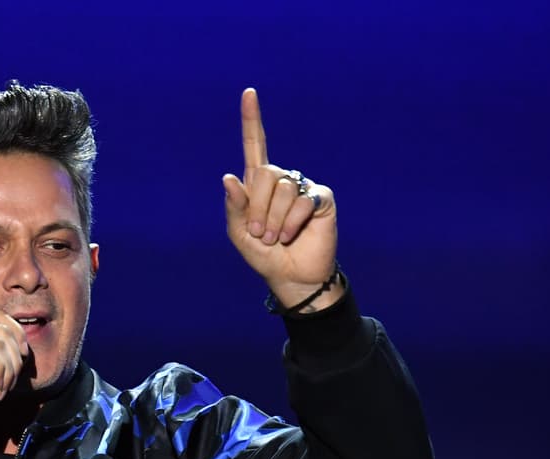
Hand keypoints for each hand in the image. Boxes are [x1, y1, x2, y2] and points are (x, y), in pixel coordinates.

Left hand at [223, 87, 340, 309]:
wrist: (290, 275)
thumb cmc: (263, 254)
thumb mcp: (239, 233)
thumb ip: (233, 207)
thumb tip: (229, 178)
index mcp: (258, 184)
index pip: (255, 145)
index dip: (252, 119)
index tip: (248, 92)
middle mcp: (281, 180)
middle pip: (264, 174)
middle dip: (257, 208)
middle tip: (259, 232)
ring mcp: (302, 188)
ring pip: (281, 189)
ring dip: (272, 220)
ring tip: (274, 237)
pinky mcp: (320, 199)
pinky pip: (301, 201)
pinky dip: (290, 222)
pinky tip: (290, 235)